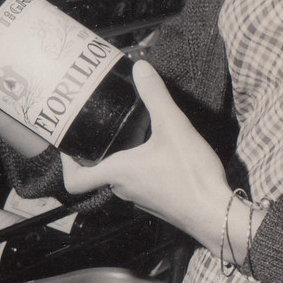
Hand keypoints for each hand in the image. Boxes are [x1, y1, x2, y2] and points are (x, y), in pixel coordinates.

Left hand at [61, 60, 237, 254]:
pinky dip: (141, 168)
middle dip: (98, 152)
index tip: (66, 146)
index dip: (65, 164)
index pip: (75, 180)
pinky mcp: (159, 203)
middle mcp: (124, 190)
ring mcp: (141, 200)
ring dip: (122, 159)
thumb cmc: (191, 175)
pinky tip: (159, 152)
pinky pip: (141, 183)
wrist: (216, 213)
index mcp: (118, 173)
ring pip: (121, 178)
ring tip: (130, 135)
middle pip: (99, 173)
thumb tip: (140, 68)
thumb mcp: (173, 126)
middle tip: (100, 128)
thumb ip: (155, 96)